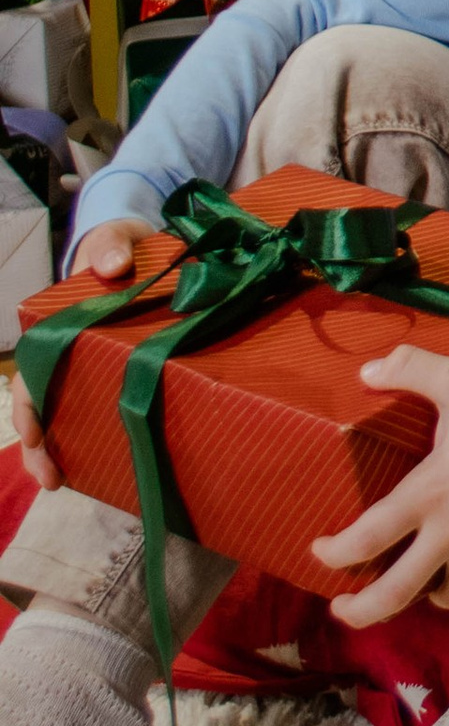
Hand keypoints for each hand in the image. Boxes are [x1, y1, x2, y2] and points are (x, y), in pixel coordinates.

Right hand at [8, 224, 146, 490]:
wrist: (143, 248)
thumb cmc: (118, 248)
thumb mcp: (113, 241)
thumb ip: (111, 247)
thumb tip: (113, 266)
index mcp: (55, 329)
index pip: (31, 373)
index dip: (29, 406)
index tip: (36, 434)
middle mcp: (66, 356)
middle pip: (41, 406)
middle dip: (39, 447)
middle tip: (51, 479)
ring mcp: (90, 370)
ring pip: (66, 416)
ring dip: (62, 452)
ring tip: (65, 484)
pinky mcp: (119, 376)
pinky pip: (103, 411)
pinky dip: (99, 441)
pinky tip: (109, 467)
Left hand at [310, 349, 448, 625]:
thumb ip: (411, 369)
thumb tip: (367, 370)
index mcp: (430, 494)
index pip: (367, 538)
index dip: (334, 553)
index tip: (319, 553)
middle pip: (396, 595)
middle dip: (363, 612)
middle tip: (344, 611)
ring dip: (429, 596)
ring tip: (422, 586)